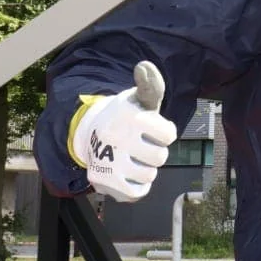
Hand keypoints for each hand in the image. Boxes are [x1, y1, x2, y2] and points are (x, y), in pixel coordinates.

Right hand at [71, 61, 177, 202]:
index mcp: (129, 116)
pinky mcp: (104, 183)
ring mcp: (109, 162)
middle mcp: (116, 138)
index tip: (151, 127)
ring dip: (146, 168)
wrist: (91, 134)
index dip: (164, 132)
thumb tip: (144, 67)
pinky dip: (138, 186)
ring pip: (149, 175)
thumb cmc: (125, 117)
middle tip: (140, 144)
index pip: (169, 135)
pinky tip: (128, 173)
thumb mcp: (139, 100)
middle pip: (160, 157)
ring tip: (132, 157)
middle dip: (155, 152)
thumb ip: (150, 86)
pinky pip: (137, 193)